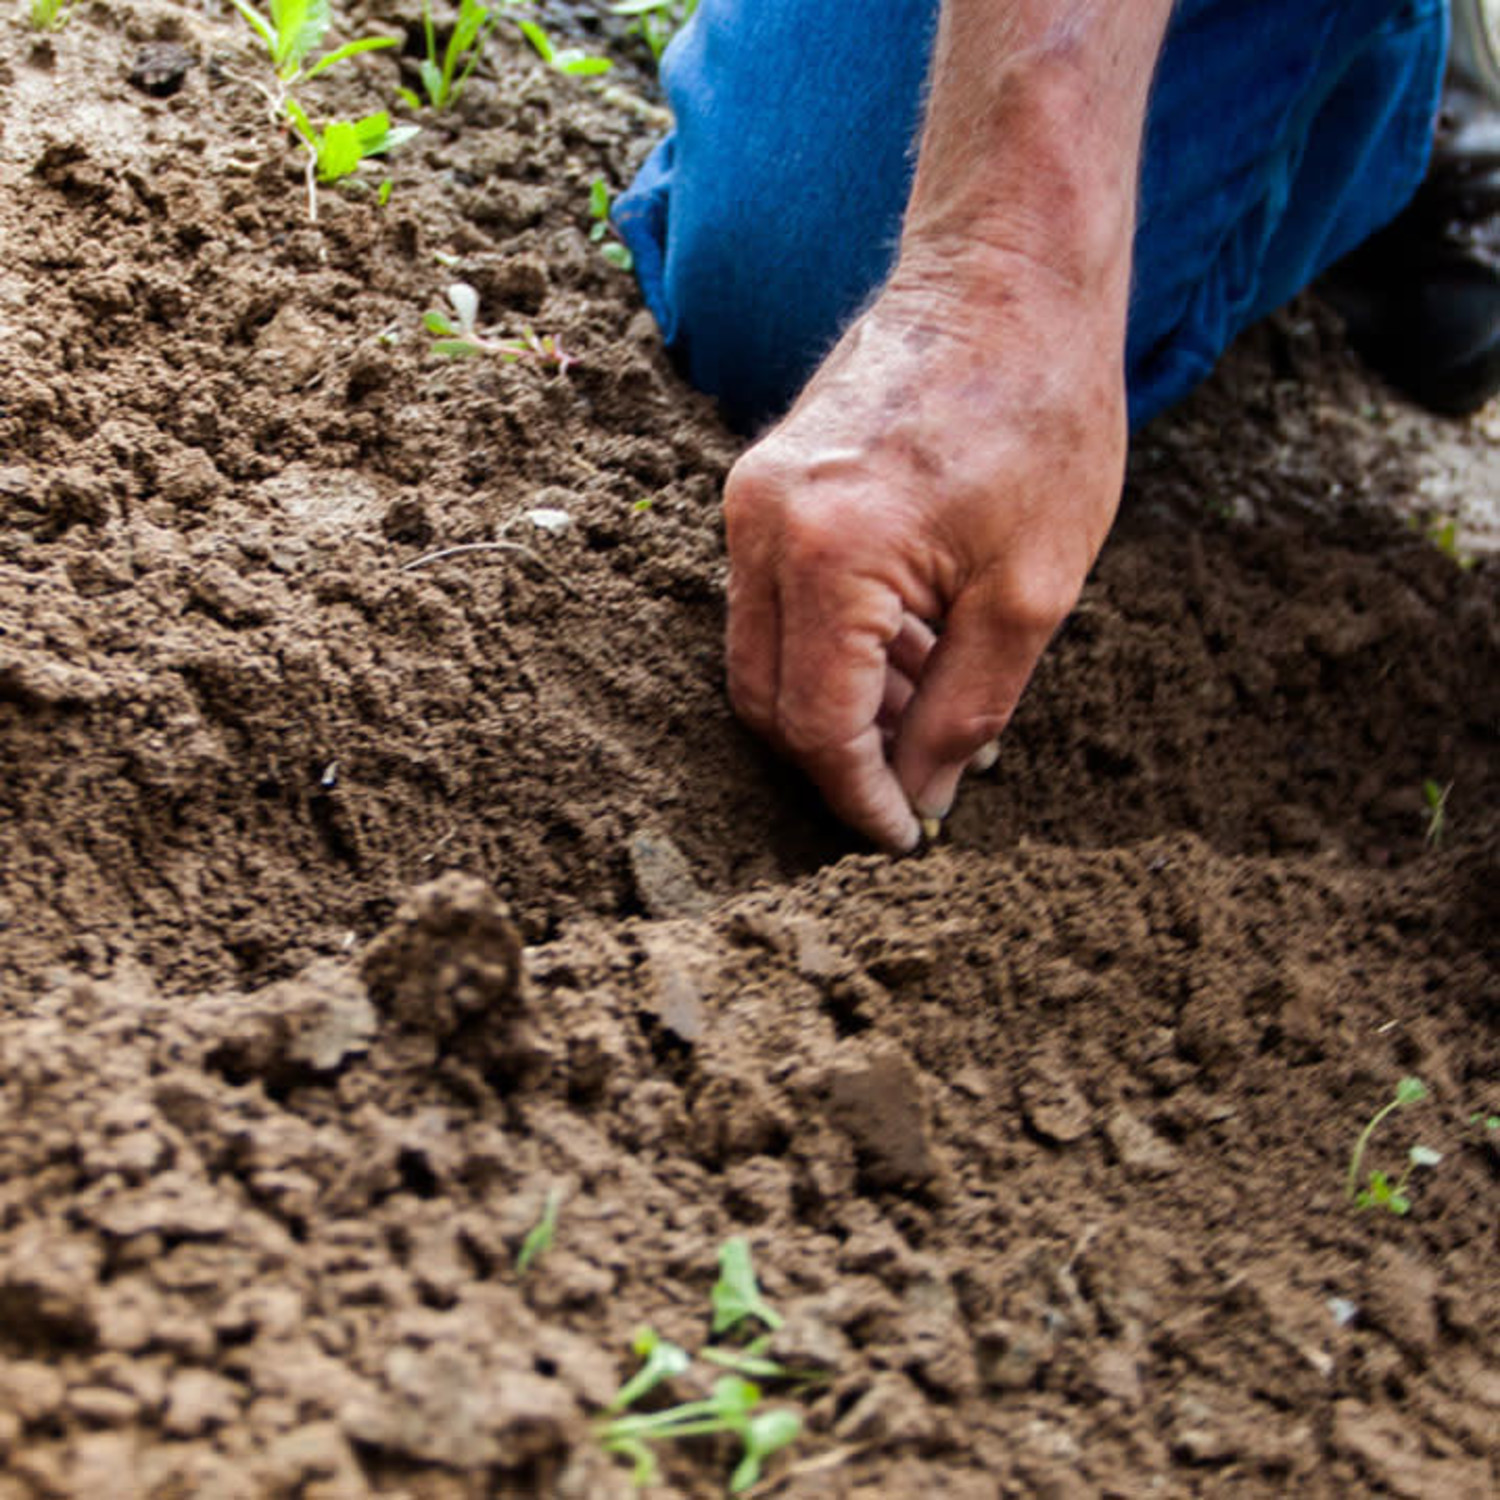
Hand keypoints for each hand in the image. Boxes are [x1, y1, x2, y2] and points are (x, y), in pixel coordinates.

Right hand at [723, 248, 1128, 850]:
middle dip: (839, 760)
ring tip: (935, 701)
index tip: (905, 838)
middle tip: (919, 783)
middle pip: (767, 701)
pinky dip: (831, 647)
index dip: (859, 799)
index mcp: (828, 555)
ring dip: (839, 703)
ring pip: (765, 657)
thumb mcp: (1031, 591)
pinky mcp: (762, 485)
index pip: (816, 727)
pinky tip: (910, 646)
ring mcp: (750, 500)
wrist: (1006, 274)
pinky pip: (774, 603)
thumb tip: (921, 797)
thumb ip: (965, 712)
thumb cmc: (1041, 416)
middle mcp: (762, 528)